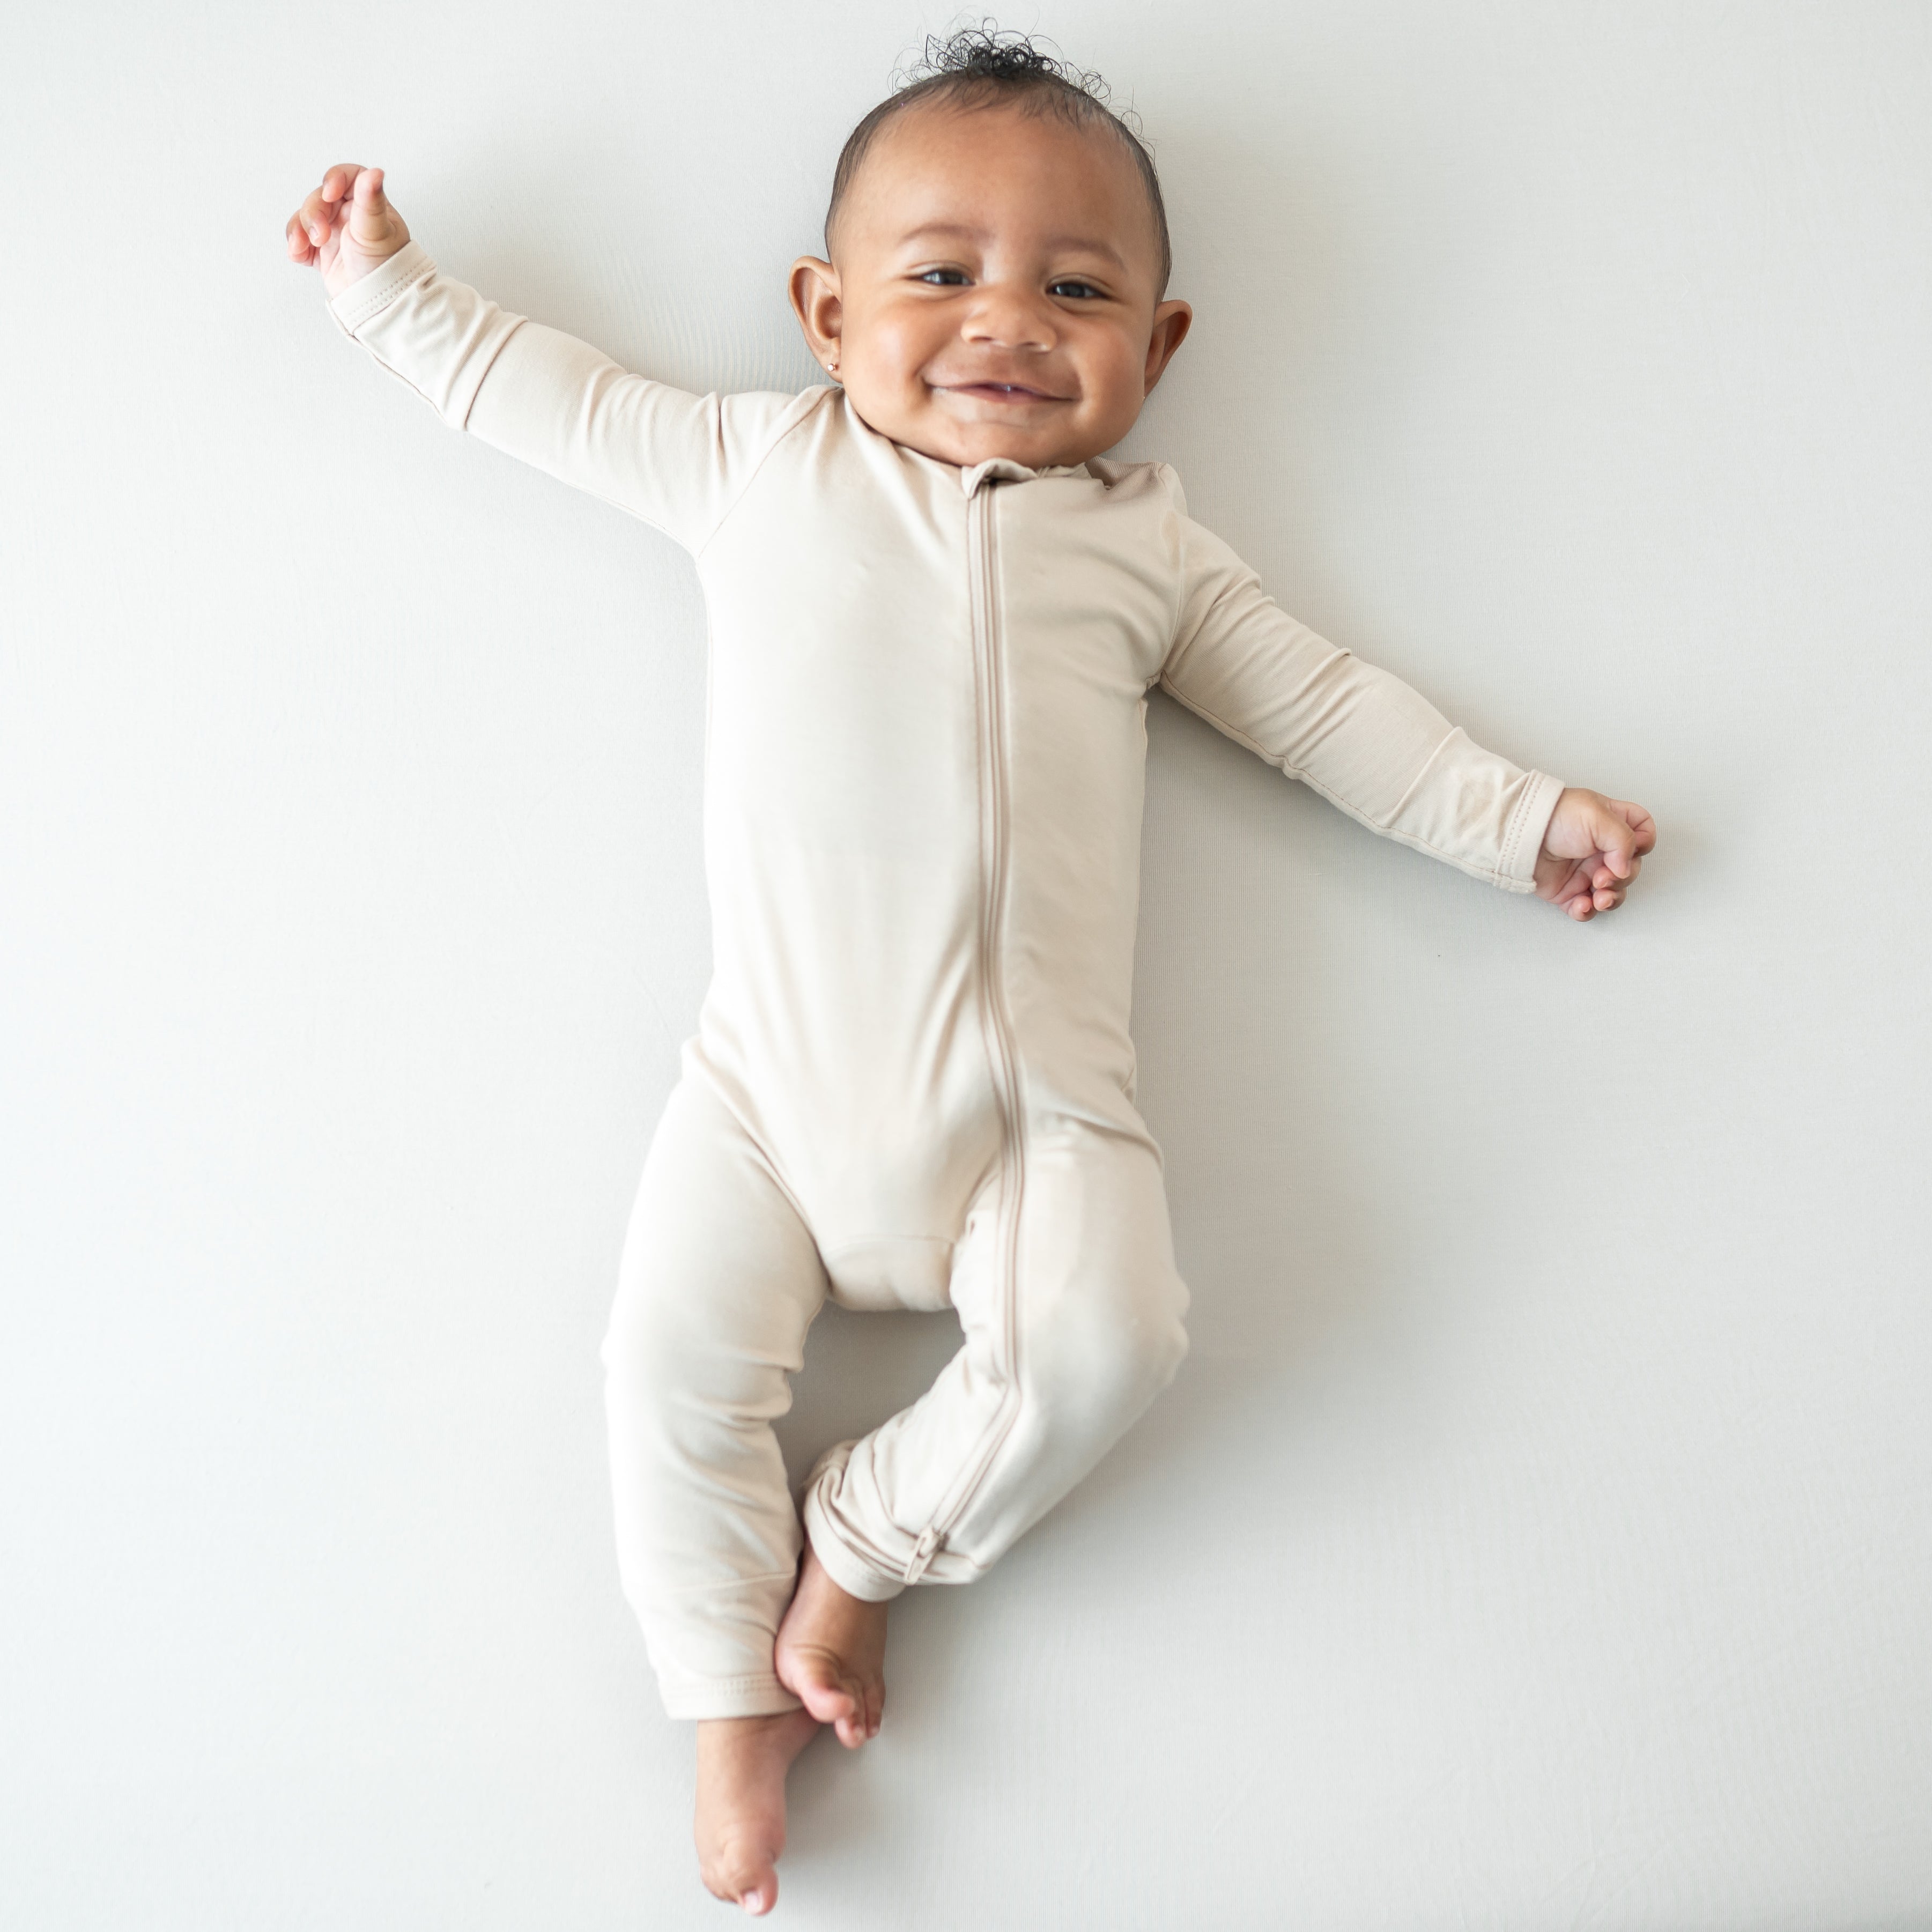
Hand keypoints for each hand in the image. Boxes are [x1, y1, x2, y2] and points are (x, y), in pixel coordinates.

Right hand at [285, 163, 410, 298]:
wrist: (378, 306)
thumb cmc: (387, 270)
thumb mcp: (376, 232)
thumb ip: (371, 201)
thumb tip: (376, 172)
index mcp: (367, 206)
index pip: (348, 178)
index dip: (334, 179)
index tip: (330, 193)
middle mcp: (350, 216)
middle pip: (319, 198)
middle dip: (313, 213)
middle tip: (320, 235)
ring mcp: (334, 234)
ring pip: (305, 218)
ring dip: (300, 229)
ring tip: (306, 246)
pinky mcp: (322, 253)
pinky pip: (300, 241)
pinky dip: (296, 246)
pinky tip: (298, 255)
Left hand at [1534, 787, 1655, 920]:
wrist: (1520, 834)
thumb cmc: (1555, 816)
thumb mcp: (1597, 817)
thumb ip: (1623, 840)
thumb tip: (1626, 868)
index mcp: (1613, 825)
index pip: (1644, 834)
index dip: (1644, 844)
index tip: (1633, 848)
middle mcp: (1602, 850)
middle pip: (1630, 870)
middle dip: (1622, 878)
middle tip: (1603, 876)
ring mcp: (1586, 871)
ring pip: (1613, 893)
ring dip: (1611, 899)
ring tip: (1599, 897)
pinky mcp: (1569, 891)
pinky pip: (1586, 908)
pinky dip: (1587, 911)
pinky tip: (1583, 905)